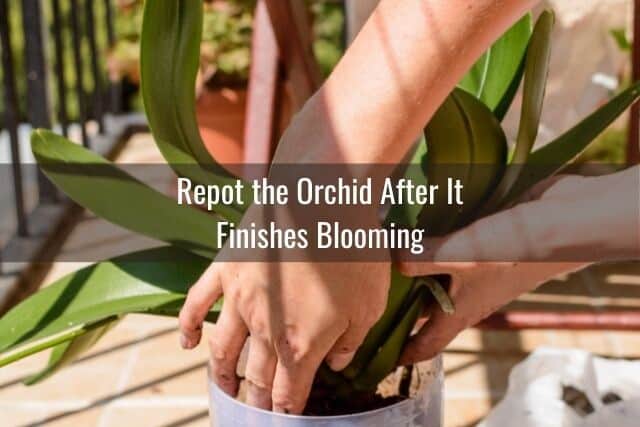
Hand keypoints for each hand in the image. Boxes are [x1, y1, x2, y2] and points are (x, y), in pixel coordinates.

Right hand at [178, 207, 389, 413]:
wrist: (325, 197)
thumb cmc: (355, 251)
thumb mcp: (368, 304)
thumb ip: (350, 341)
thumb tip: (335, 364)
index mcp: (302, 343)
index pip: (289, 392)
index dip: (286, 410)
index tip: (285, 416)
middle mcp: (265, 329)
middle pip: (256, 375)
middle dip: (257, 399)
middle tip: (256, 409)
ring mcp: (240, 299)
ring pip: (223, 349)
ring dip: (222, 374)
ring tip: (225, 387)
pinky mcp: (226, 269)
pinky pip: (197, 303)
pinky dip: (188, 326)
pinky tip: (188, 342)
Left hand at [395, 173, 633, 363]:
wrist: (564, 218)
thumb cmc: (515, 249)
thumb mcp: (461, 257)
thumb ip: (421, 259)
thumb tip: (390, 261)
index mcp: (462, 310)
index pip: (428, 344)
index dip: (404, 353)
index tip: (380, 354)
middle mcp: (466, 291)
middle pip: (424, 303)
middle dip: (398, 297)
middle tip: (367, 284)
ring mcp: (474, 264)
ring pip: (433, 268)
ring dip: (412, 259)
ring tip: (380, 246)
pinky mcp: (481, 238)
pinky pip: (448, 240)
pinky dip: (429, 233)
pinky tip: (409, 216)